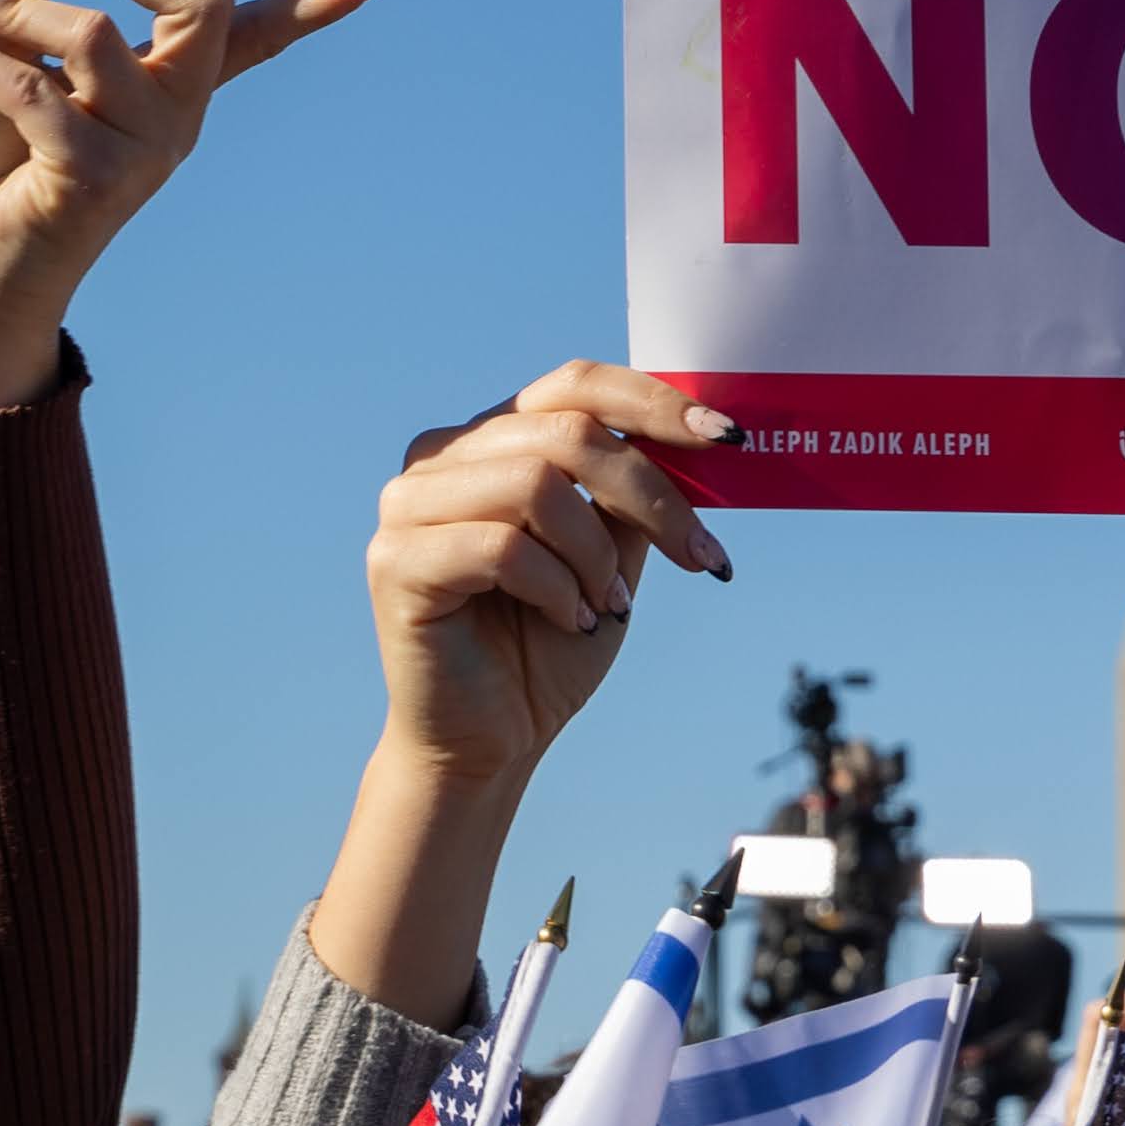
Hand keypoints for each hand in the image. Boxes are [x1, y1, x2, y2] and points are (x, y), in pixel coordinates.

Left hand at [0, 0, 378, 412]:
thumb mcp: (22, 70)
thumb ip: (43, 14)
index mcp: (173, 88)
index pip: (256, 41)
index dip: (310, 9)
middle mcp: (175, 118)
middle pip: (202, 7)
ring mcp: (140, 152)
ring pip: (95, 35)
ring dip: (16, 4)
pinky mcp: (90, 180)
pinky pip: (33, 89)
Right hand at [366, 361, 737, 788]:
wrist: (492, 741)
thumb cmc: (548, 645)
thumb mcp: (611, 556)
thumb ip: (632, 494)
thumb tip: (701, 437)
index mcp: (491, 439)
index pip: (574, 384)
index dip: (653, 402)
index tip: (726, 437)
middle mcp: (441, 455)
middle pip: (567, 432)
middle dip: (651, 496)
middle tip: (701, 557)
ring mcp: (409, 503)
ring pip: (535, 484)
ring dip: (596, 554)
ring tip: (608, 604)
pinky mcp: (398, 561)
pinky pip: (502, 548)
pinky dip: (558, 588)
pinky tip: (569, 621)